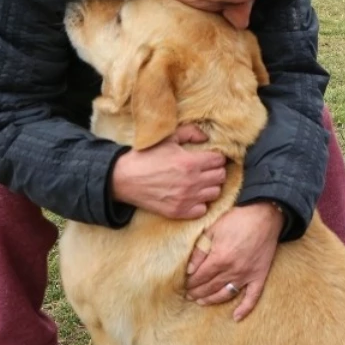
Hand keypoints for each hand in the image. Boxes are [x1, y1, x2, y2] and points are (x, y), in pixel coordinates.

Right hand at [110, 124, 226, 219]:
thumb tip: (206, 138)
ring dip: (210, 186)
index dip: (216, 157)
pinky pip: (202, 209)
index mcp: (190, 162)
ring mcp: (186, 199)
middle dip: (215, 170)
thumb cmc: (146, 156)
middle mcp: (191, 182)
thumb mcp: (168, 139)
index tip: (209, 157)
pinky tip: (192, 196)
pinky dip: (200, 203)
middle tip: (205, 169)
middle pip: (221, 177)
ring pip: (215, 193)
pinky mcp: (179, 212)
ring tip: (200, 182)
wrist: (124, 179)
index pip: (219, 160)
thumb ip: (190, 133)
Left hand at [184, 201, 284, 320]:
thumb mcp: (213, 229)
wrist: (265, 215)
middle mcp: (232, 270)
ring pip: (225, 294)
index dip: (190, 283)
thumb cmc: (238, 219)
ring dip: (211, 300)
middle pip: (210, 287)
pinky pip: (252, 297)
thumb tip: (190, 269)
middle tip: (189, 295)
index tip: (184, 284)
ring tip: (201, 301)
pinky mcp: (259, 276)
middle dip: (196, 292)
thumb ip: (200, 250)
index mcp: (219, 258)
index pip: (199, 277)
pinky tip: (236, 317)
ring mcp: (246, 275)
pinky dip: (245, 308)